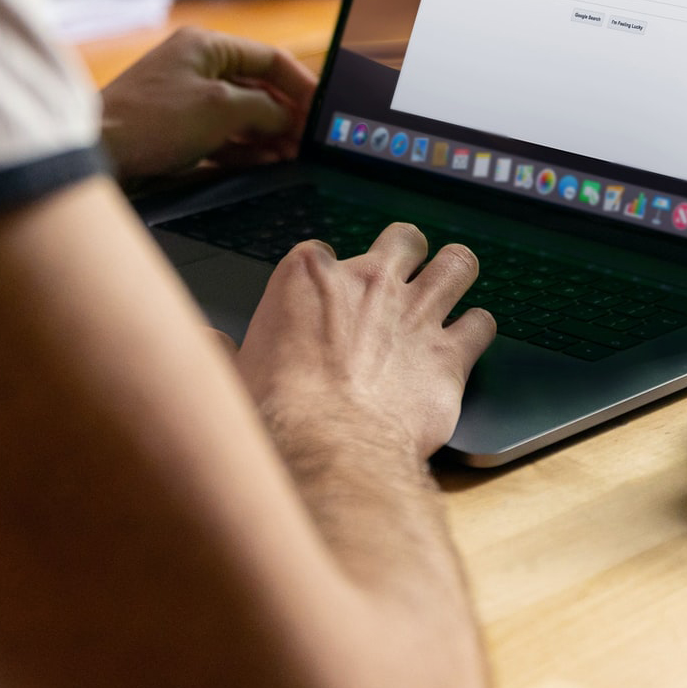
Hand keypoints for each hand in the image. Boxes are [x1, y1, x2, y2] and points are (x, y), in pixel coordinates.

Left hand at [100, 27, 317, 182]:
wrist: (98, 152)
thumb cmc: (152, 120)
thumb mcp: (221, 109)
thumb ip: (264, 109)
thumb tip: (288, 118)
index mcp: (206, 46)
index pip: (269, 58)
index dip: (301, 84)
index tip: (321, 110)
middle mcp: (197, 66)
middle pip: (257, 88)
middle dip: (286, 115)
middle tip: (309, 141)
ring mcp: (187, 99)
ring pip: (241, 115)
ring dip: (268, 135)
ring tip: (293, 156)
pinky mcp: (178, 129)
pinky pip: (222, 135)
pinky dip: (245, 148)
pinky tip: (266, 162)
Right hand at [236, 224, 496, 457]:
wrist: (328, 447)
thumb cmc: (276, 413)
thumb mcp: (231, 373)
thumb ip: (221, 349)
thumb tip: (205, 342)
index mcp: (308, 276)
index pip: (323, 252)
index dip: (328, 276)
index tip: (326, 300)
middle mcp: (369, 282)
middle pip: (403, 240)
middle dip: (406, 253)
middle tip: (402, 276)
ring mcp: (416, 313)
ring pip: (457, 264)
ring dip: (456, 273)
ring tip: (453, 285)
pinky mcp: (450, 354)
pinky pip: (481, 324)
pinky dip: (477, 330)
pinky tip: (468, 341)